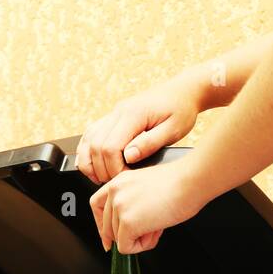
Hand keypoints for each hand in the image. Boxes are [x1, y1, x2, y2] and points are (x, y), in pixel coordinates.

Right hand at [76, 76, 201, 182]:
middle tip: (115, 182)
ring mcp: (114, 113)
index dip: (114, 168)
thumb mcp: (172, 131)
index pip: (111, 147)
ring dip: (90, 161)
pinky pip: (92, 133)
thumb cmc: (181, 110)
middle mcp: (119, 111)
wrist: (183, 91)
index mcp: (133, 114)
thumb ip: (149, 144)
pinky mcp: (114, 117)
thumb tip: (128, 157)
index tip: (126, 179)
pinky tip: (95, 163)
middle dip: (102, 169)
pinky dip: (89, 150)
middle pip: (96, 145)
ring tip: (101, 178)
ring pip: (88, 138)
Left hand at [90, 154, 206, 252]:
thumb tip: (128, 232)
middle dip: (128, 236)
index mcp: (118, 181)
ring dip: (139, 239)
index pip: (96, 205)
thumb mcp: (146, 190)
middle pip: (107, 229)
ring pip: (119, 240)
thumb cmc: (178, 185)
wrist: (189, 182)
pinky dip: (142, 246)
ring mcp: (119, 207)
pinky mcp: (127, 222)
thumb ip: (132, 206)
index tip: (108, 239)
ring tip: (157, 225)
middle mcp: (114, 192)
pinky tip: (155, 231)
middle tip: (151, 229)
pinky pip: (126, 248)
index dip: (101, 225)